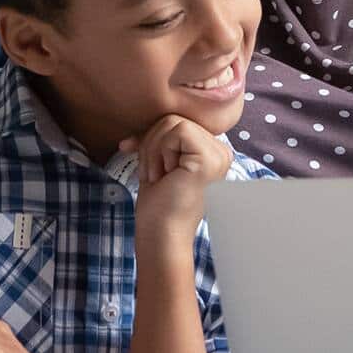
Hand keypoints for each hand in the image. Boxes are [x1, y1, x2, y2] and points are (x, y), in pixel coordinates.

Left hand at [120, 115, 231, 244]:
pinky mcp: (209, 157)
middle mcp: (221, 151)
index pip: (176, 122)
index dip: (152, 138)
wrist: (162, 233)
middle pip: (173, 119)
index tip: (137, 157)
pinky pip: (176, 130)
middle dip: (151, 145)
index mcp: (212, 151)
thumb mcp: (158, 164)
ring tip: (161, 177)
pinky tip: (166, 174)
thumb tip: (130, 138)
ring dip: (153, 151)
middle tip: (156, 175)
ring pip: (171, 122)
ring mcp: (218, 154)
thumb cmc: (159, 204)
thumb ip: (157, 142)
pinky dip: (160, 151)